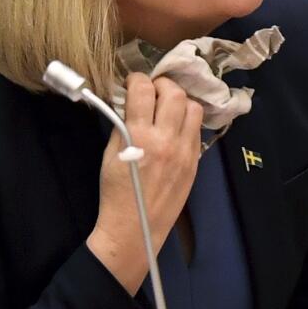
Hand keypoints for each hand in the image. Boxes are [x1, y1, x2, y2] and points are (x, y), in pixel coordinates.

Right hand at [87, 73, 202, 291]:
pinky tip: (176, 126)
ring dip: (180, 101)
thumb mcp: (110, 154)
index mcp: (139, 136)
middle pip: (174, 93)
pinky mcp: (195, 162)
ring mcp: (185, 151)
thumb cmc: (116, 193)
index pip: (143, 90)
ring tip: (167, 106)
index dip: (137, 79)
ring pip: (193, 108)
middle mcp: (166, 140)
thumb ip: (123, 125)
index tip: (132, 82)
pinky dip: (187, 121)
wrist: (135, 228)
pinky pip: (197, 130)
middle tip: (152, 91)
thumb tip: (131, 104)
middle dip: (162, 85)